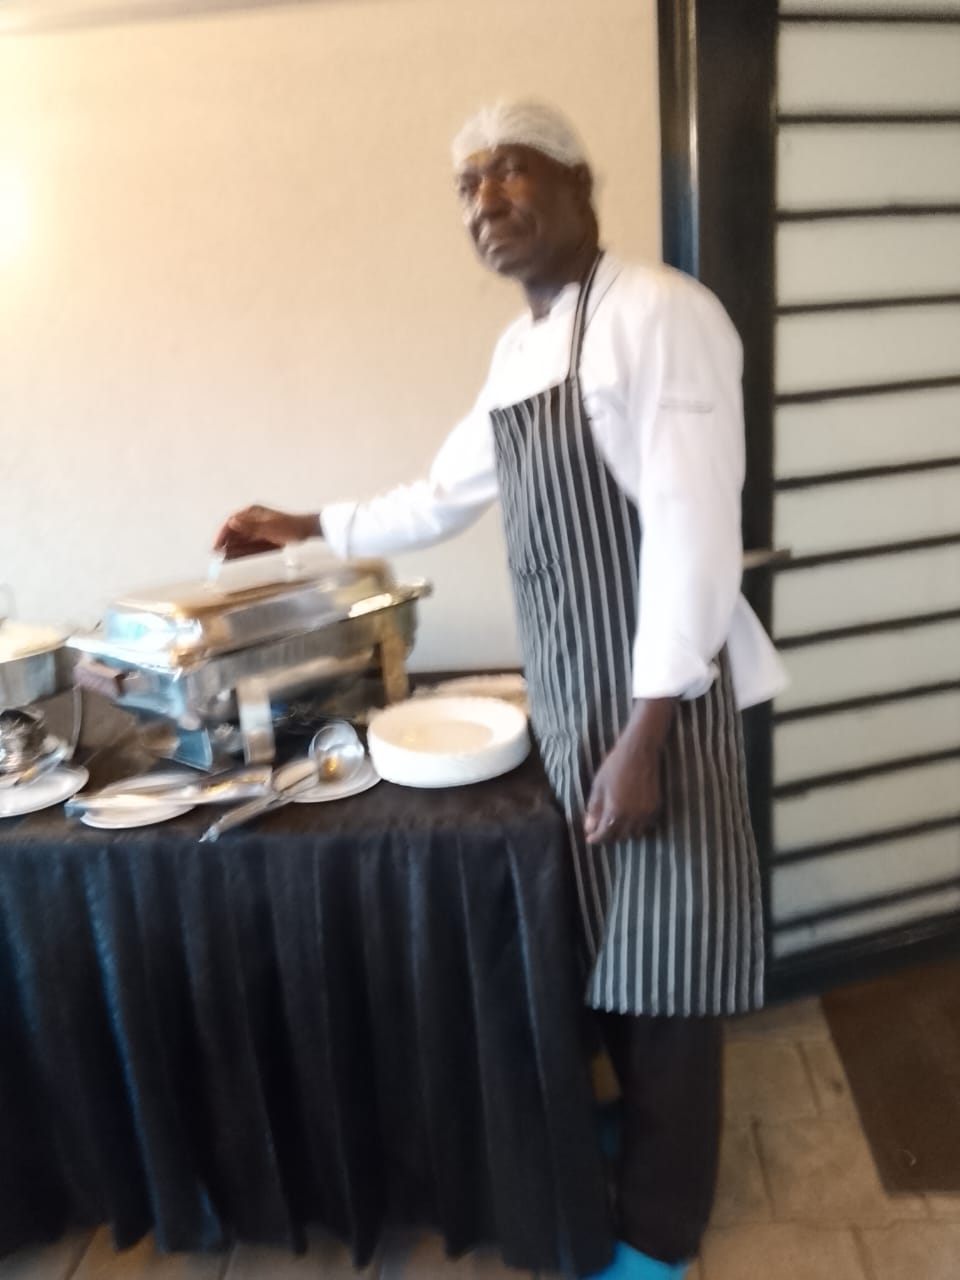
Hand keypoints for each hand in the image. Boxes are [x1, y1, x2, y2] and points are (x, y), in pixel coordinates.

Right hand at [213, 505, 317, 559]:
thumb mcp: (269, 528)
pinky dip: (241, 550)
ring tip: (222, 558)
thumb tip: (232, 522)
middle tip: (216, 555)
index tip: (216, 546)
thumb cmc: (289, 528)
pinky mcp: (262, 536)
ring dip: (232, 547)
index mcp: (252, 512)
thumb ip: (250, 526)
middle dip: (225, 542)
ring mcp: (257, 527)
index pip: (231, 522)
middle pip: (234, 531)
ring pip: (240, 538)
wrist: (307, 530)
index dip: (222, 534)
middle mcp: (252, 519)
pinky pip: (248, 543)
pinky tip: (234, 557)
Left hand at [583, 698, 676, 843]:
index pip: (605, 834)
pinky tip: (630, 818)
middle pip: (620, 836)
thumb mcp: (599, 787)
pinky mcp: (656, 807)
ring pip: (635, 833)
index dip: (596, 838)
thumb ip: (594, 809)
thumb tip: (589, 828)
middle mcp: (633, 816)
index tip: (590, 839)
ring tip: (616, 824)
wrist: (639, 752)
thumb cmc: (614, 766)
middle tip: (601, 830)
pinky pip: (646, 825)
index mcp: (616, 811)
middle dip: (609, 835)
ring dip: (624, 832)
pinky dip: (638, 826)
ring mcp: (646, 813)